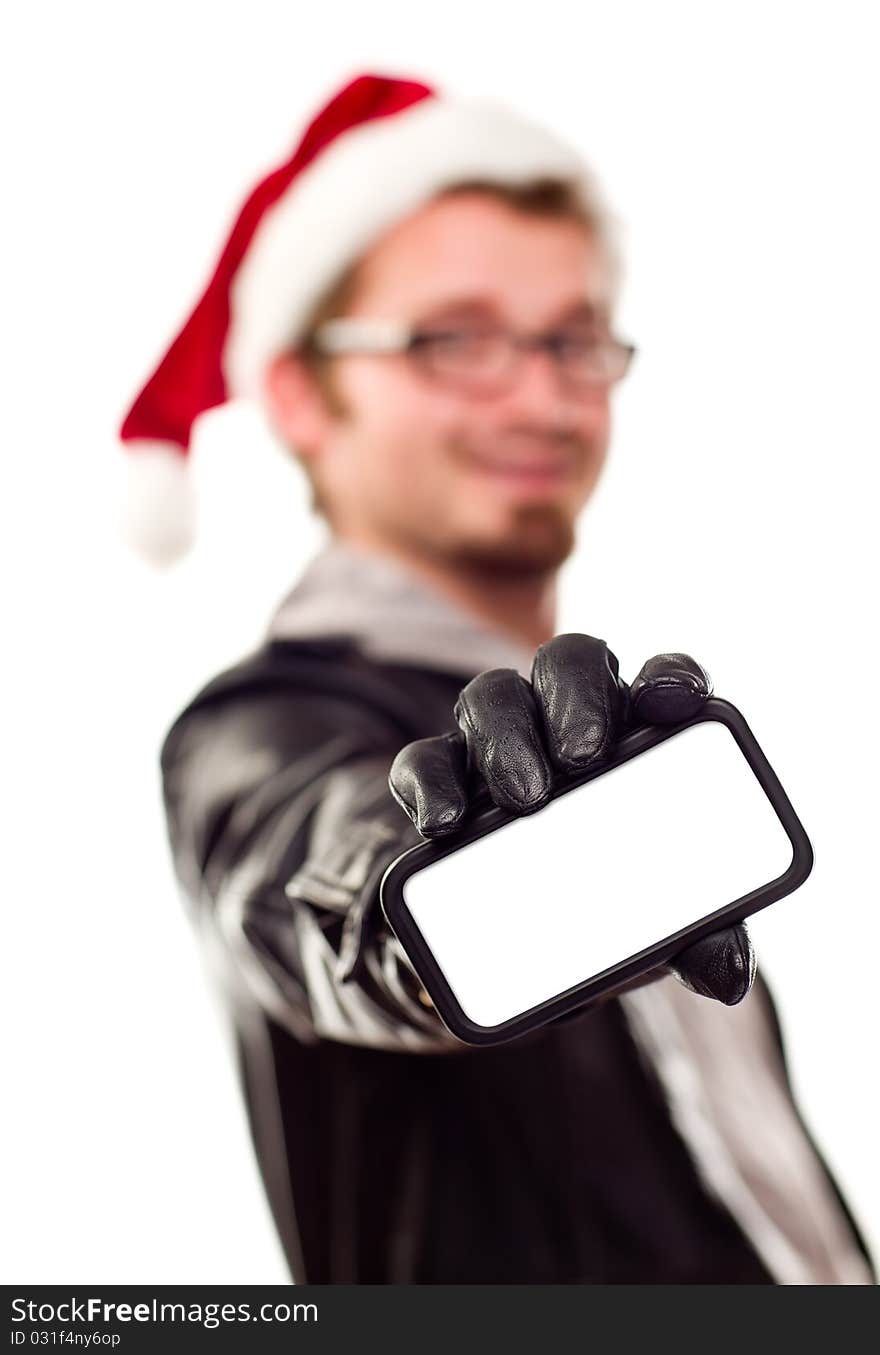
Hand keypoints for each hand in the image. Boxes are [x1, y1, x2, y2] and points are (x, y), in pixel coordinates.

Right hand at [388, 633, 755, 1006]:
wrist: (512, 934)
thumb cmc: (607, 899)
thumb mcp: (655, 919)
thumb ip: (698, 934)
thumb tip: (729, 974)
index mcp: (640, 737)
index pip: (662, 682)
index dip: (673, 677)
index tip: (678, 701)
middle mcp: (567, 719)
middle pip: (570, 664)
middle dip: (575, 698)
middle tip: (584, 756)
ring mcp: (498, 742)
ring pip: (493, 696)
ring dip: (506, 735)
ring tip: (524, 797)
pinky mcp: (439, 776)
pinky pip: (423, 759)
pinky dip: (430, 783)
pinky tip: (445, 823)